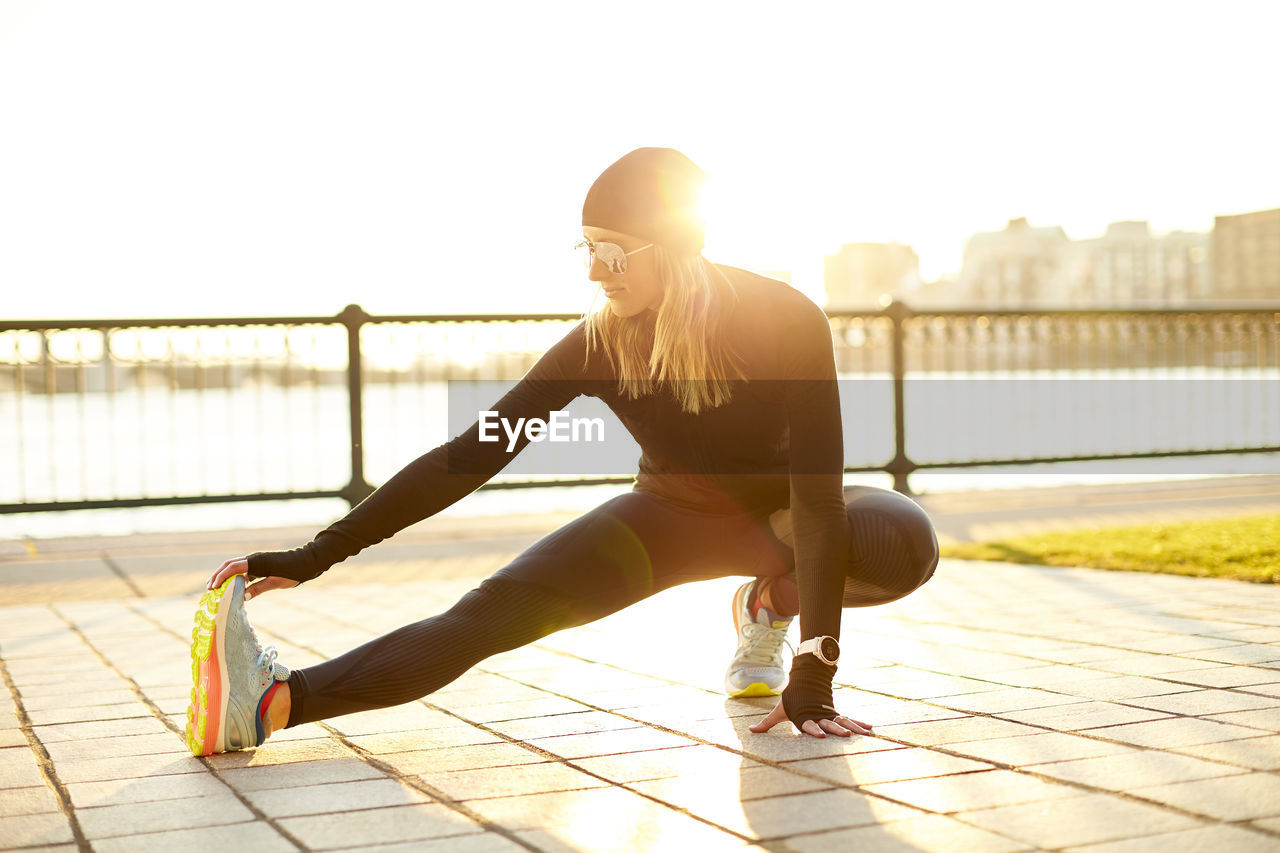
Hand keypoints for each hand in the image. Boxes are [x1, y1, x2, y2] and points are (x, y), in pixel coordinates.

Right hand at [207, 557, 298, 601]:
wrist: (307, 562)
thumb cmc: (293, 572)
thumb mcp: (275, 583)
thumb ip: (258, 589)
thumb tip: (241, 597)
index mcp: (257, 562)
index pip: (233, 567)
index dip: (221, 577)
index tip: (212, 587)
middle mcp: (255, 559)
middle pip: (230, 565)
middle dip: (218, 575)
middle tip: (209, 588)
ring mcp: (257, 561)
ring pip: (236, 567)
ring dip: (225, 576)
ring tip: (216, 588)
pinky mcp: (261, 564)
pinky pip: (244, 570)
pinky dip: (236, 577)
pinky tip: (233, 587)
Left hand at [749, 698, 873, 738]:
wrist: (806, 680)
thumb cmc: (792, 699)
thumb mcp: (780, 710)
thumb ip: (767, 723)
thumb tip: (751, 730)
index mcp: (805, 716)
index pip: (809, 724)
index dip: (814, 730)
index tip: (821, 735)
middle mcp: (819, 715)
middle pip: (829, 724)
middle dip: (837, 729)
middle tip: (846, 735)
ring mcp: (829, 714)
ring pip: (843, 721)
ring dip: (854, 728)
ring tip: (865, 734)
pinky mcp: (836, 713)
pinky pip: (850, 719)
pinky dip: (859, 723)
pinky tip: (870, 729)